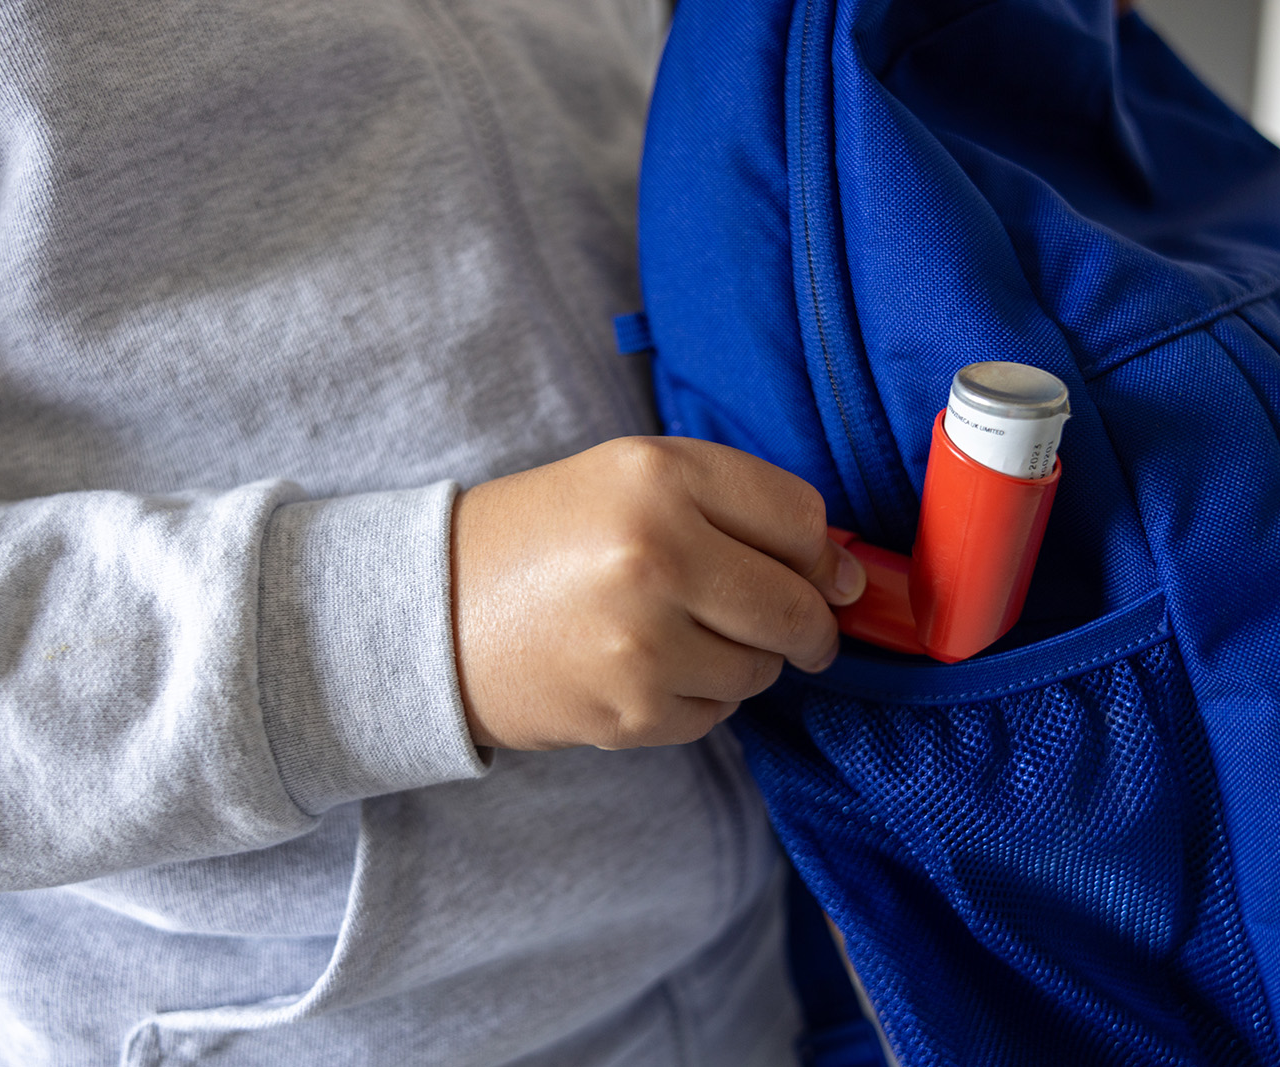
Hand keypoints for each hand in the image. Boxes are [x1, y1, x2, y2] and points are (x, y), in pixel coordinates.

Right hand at [450, 437, 866, 750]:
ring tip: (681, 632)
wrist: (432, 613)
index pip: (800, 518)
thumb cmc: (542, 537)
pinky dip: (700, 695)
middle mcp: (655, 555)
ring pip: (762, 668)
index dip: (820, 550)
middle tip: (797, 623)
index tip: (818, 567)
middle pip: (797, 605)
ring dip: (745, 657)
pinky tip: (647, 667)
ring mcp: (644, 643)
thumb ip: (738, 505)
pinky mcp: (633, 712)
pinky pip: (718, 712)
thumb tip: (848, 579)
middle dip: (810, 622)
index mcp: (656, 478)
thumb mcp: (629, 480)